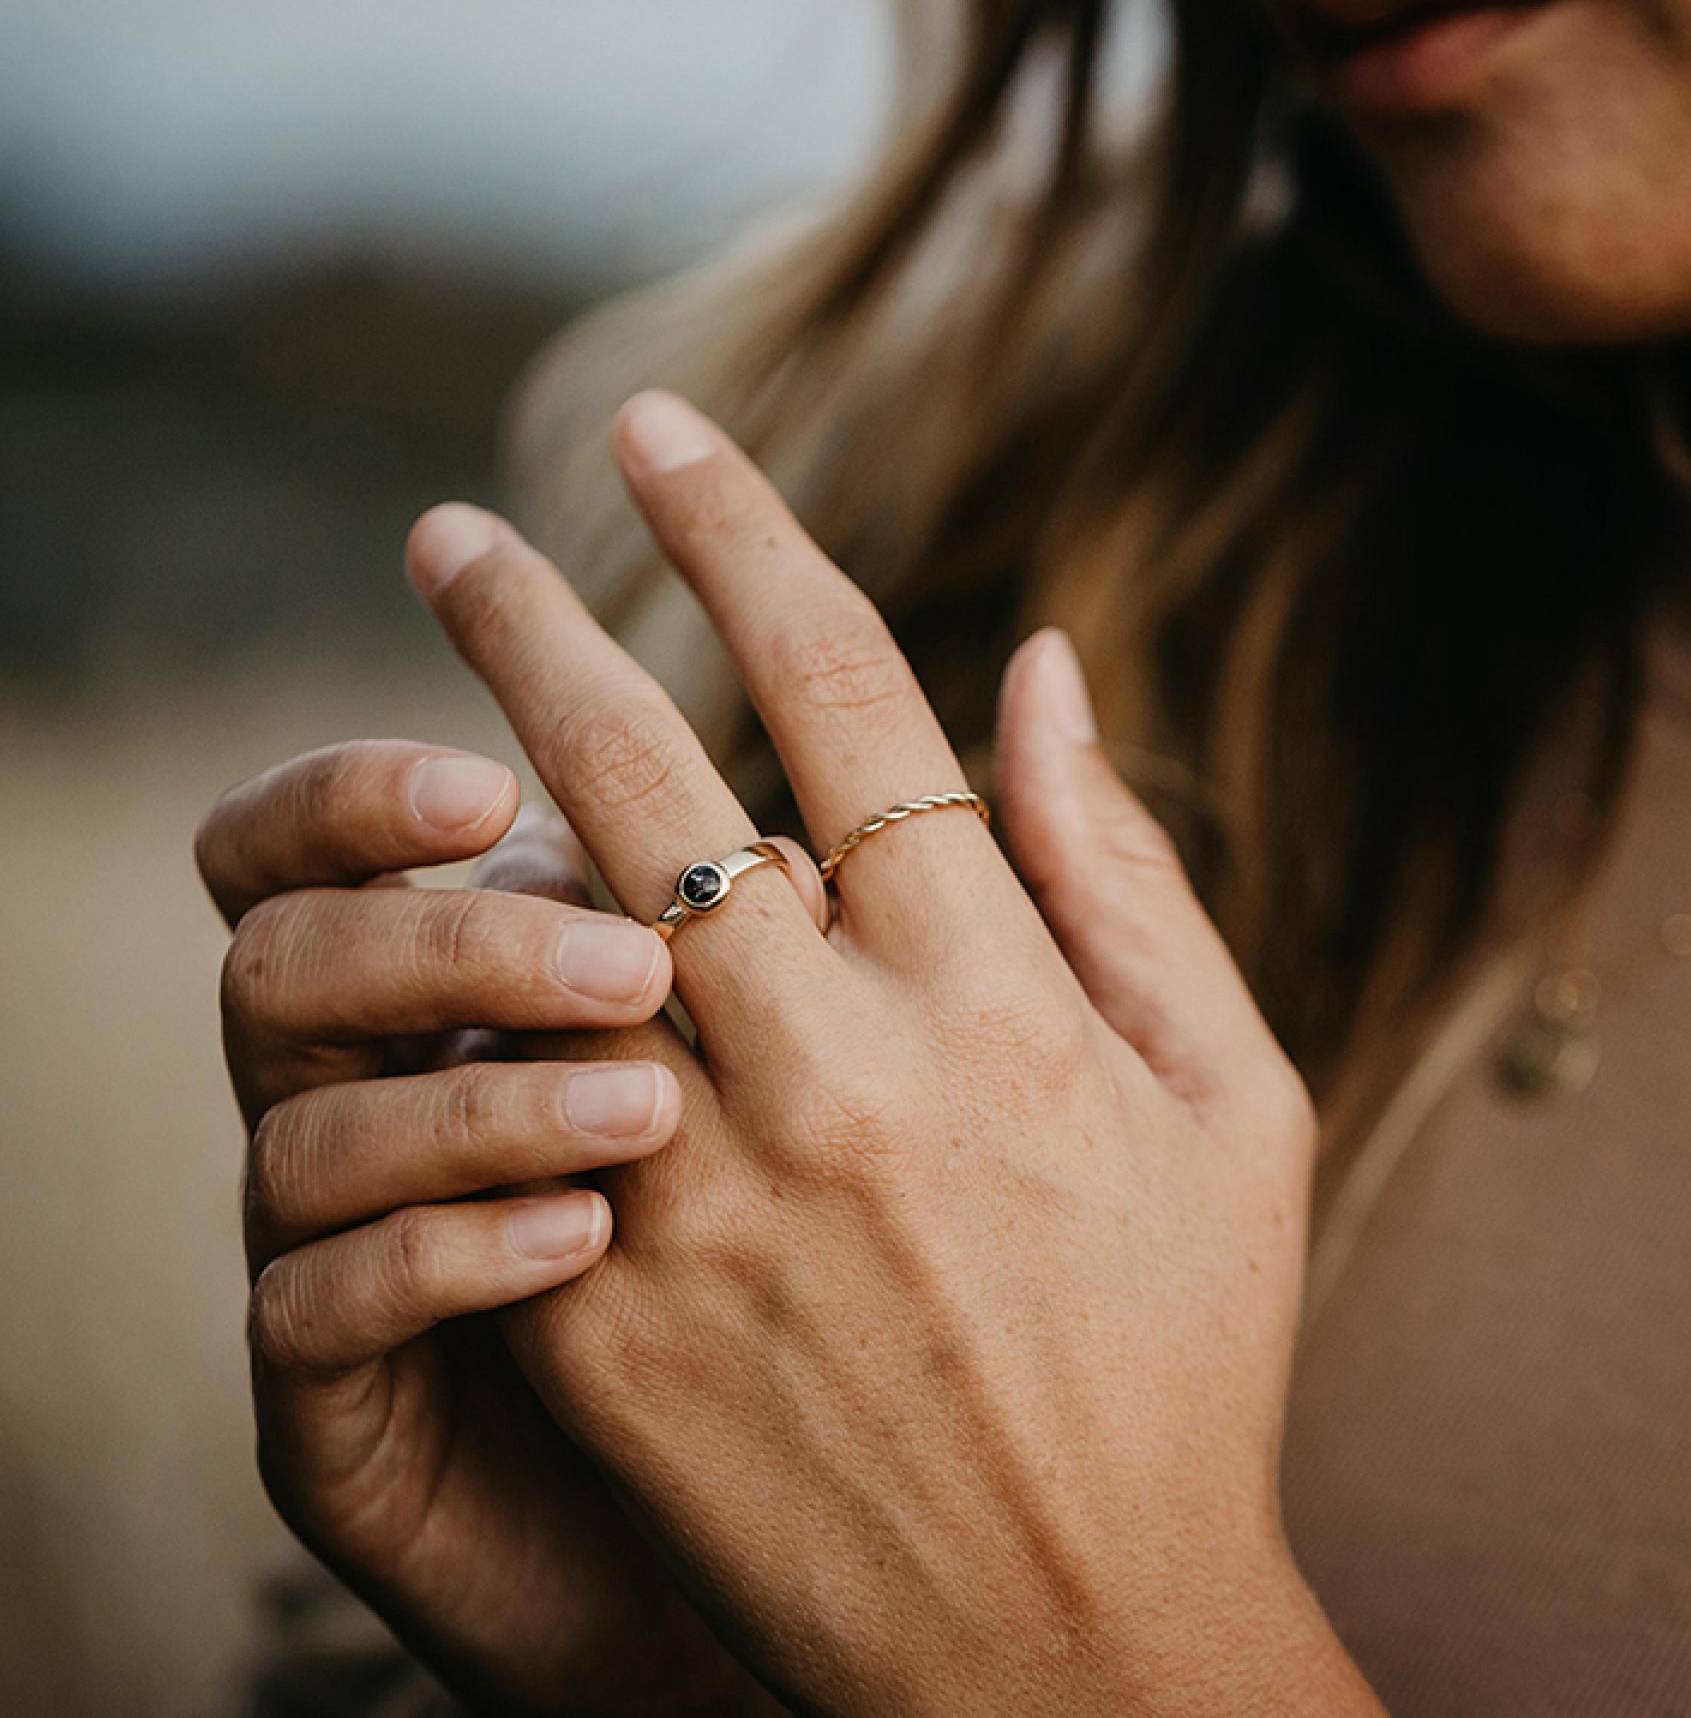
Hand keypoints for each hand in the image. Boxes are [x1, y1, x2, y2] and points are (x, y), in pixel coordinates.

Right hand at [196, 741, 791, 1714]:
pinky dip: (445, 1253)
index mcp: (458, 980)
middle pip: (285, 954)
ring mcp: (339, 1244)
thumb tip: (803, 846)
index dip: (364, 792)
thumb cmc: (815, 1253)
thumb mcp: (814, 1076)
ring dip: (477, 1100)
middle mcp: (371, 1088)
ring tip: (656, 1117)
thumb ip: (791, 944)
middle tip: (623, 965)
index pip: (329, 841)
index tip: (497, 790)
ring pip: (305, 1128)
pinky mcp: (336, 1400)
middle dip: (437, 940)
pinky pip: (322, 1307)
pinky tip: (587, 1240)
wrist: (782, 1491)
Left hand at [400, 392, 1380, 1716]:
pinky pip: (515, 1106)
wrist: (1069, 1652)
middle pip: (651, 776)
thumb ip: (1132, 872)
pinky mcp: (610, 1312)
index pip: (851, 699)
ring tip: (418, 742)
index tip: (660, 433)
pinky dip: (478, 1009)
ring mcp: (711, 1194)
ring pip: (554, 924)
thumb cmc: (1181, 1357)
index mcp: (1007, 1002)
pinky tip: (435, 949)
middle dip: (536, 622)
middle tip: (448, 527)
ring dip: (475, 795)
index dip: (745, 539)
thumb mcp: (1235, 1107)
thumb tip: (1043, 663)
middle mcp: (846, 1071)